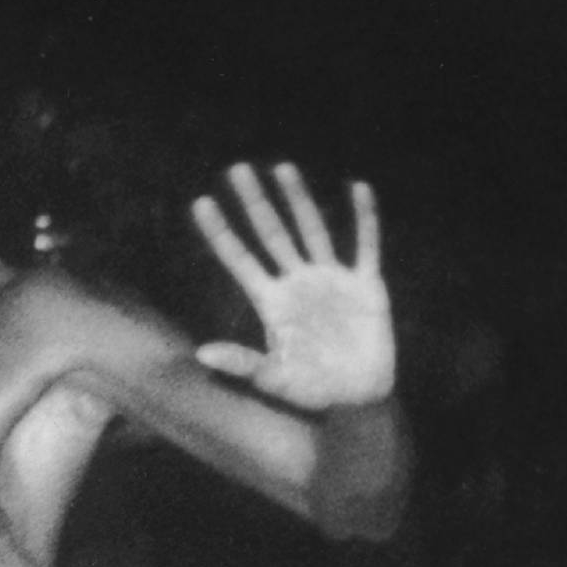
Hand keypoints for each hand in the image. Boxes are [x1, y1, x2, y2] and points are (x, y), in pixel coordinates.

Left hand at [189, 164, 394, 411]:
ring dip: (298, 199)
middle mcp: (298, 284)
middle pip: (271, 233)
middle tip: (236, 168)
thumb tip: (201, 354)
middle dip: (253, 202)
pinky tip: (358, 188)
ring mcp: (331, 281)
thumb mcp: (274, 379)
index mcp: (272, 303)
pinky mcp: (366, 285)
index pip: (239, 259)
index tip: (200, 202)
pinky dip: (364, 218)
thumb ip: (241, 363)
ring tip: (281, 167)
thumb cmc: (311, 393)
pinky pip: (365, 245)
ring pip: (311, 229)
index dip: (220, 232)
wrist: (357, 399)